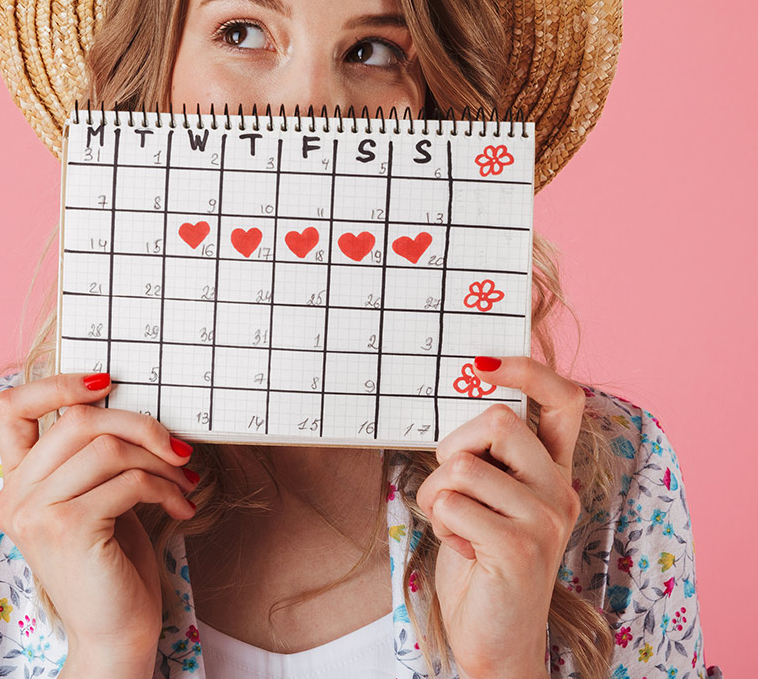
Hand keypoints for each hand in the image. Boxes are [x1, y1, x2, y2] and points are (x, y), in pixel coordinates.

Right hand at [0, 374, 198, 671]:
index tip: (107, 381)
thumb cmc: (113, 561)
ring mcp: (37, 512)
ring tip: (185, 481)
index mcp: (18, 481)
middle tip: (176, 447)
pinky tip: (181, 507)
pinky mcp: (68, 528)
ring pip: (108, 447)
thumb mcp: (98, 495)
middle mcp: (16, 494)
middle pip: (78, 419)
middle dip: (139, 424)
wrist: (116, 634)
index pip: (12, 407)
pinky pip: (129, 481)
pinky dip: (165, 488)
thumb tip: (134, 403)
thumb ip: (95, 454)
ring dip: (160, 460)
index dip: (58, 382)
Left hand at [415, 356, 583, 678]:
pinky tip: (462, 550)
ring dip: (438, 494)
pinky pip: (452, 504)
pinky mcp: (521, 549)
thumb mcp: (490, 497)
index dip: (527, 369)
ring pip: (463, 465)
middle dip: (453, 447)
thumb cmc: (480, 558)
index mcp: (553, 471)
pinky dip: (439, 523)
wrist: (495, 640)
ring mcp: (545, 519)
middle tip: (452, 487)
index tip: (481, 361)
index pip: (564, 399)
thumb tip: (464, 395)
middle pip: (496, 420)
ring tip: (455, 527)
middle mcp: (559, 490)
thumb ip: (488, 455)